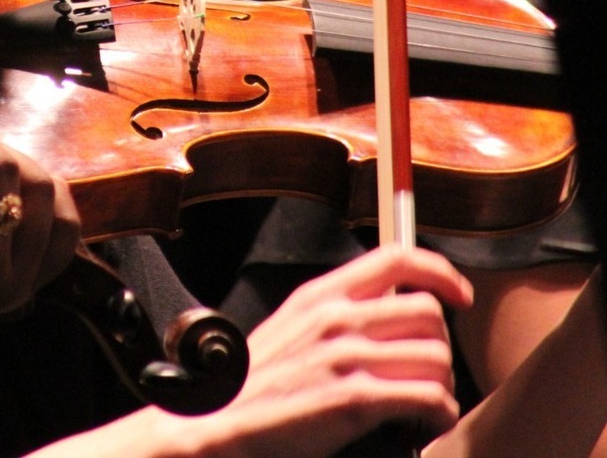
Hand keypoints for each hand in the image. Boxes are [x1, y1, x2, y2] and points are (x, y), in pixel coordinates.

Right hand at [181, 245, 473, 457]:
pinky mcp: (353, 400)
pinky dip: (438, 413)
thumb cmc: (259, 380)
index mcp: (322, 293)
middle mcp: (336, 317)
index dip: (440, 272)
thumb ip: (337, 310)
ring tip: (426, 399)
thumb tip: (388, 307)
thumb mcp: (293, 324)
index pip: (396, 258)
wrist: (222, 419)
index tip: (459, 294)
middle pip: (427, 311)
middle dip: (440, 343)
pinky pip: (428, 397)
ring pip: (435, 357)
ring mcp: (345, 357)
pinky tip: (423, 421)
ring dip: (441, 383)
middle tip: (429, 367)